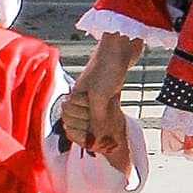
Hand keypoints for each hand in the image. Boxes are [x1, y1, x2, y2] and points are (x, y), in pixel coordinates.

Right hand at [63, 32, 140, 172]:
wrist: (121, 45)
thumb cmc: (106, 68)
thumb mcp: (100, 99)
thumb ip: (97, 122)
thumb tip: (97, 144)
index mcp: (74, 99)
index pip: (71, 127)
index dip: (83, 139)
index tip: (96, 147)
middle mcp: (81, 98)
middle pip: (83, 125)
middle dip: (94, 135)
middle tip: (108, 143)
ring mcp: (94, 94)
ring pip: (95, 119)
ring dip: (103, 128)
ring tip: (113, 137)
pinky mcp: (106, 90)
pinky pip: (104, 111)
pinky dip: (109, 120)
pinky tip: (116, 125)